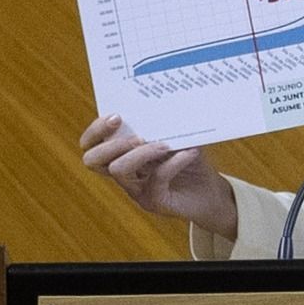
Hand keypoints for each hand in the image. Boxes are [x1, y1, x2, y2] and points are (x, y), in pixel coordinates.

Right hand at [80, 115, 237, 238]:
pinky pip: (156, 178)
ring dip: (140, 152)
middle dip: (109, 143)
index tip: (116, 116)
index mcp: (124, 155)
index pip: (91, 145)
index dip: (95, 131)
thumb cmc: (192, 162)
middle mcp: (125, 173)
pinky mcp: (155, 202)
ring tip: (164, 145)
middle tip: (136, 136)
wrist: (212, 193)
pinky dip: (174, 162)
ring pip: (119, 170)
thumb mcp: (179, 138)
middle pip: (92, 160)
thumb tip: (163, 103)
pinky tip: (190, 153)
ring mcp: (137, 190)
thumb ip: (166, 125)